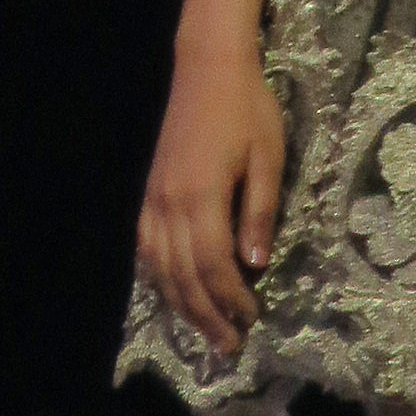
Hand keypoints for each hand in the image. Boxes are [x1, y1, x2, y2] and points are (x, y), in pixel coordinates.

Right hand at [136, 45, 285, 361]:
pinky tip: (174, 294)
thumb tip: (256, 264)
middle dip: (207, 315)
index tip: (252, 318)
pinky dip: (160, 277)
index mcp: (202, 196)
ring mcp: (154, 199)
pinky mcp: (149, 193)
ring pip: (162, 267)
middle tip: (229, 346)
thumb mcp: (268, 158)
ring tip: (206, 333)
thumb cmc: (248, 110)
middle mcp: (170, 204)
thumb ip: (260, 212)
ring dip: (183, 305)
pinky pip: (147, 247)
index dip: (231, 297)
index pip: (213, 264)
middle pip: (184, 275)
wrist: (207, 70)